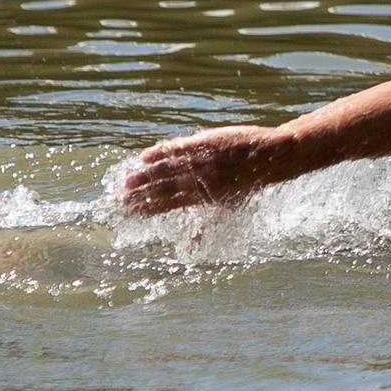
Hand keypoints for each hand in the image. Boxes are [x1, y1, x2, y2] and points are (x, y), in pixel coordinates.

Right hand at [120, 126, 273, 216]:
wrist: (272, 157)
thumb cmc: (250, 186)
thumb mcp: (231, 210)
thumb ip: (206, 227)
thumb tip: (190, 248)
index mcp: (204, 198)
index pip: (168, 205)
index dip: (147, 209)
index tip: (128, 212)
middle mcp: (201, 181)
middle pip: (163, 189)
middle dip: (140, 195)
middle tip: (118, 199)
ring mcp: (203, 161)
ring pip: (168, 170)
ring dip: (145, 176)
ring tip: (126, 181)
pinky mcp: (207, 142)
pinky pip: (181, 148)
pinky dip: (163, 151)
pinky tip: (145, 156)